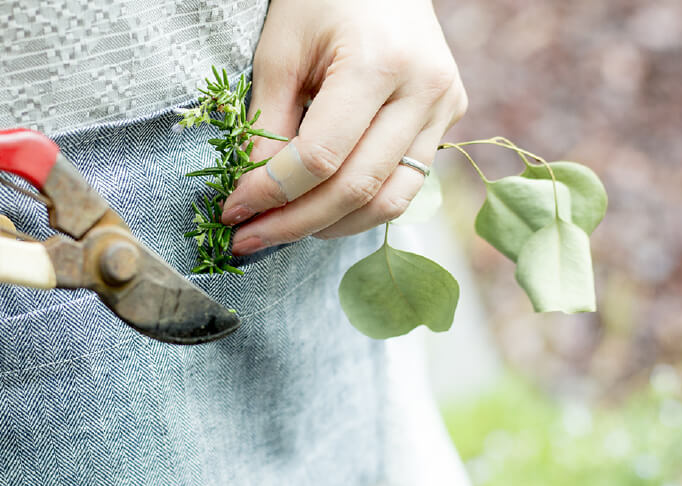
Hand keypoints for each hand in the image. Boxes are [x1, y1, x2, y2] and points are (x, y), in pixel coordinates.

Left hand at [221, 0, 467, 254]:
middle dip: (295, 223)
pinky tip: (319, 210)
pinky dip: (359, 205)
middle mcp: (425, 91)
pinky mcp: (449, 118)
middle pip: (357, 188)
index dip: (271, 192)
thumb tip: (252, 195)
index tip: (232, 210)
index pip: (321, 158)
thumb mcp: (279, 51)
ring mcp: (445, 107)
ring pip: (390, 201)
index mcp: (380, 64)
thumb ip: (266, 125)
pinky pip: (405, 183)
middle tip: (248, 239)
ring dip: (331, 227)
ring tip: (282, 230)